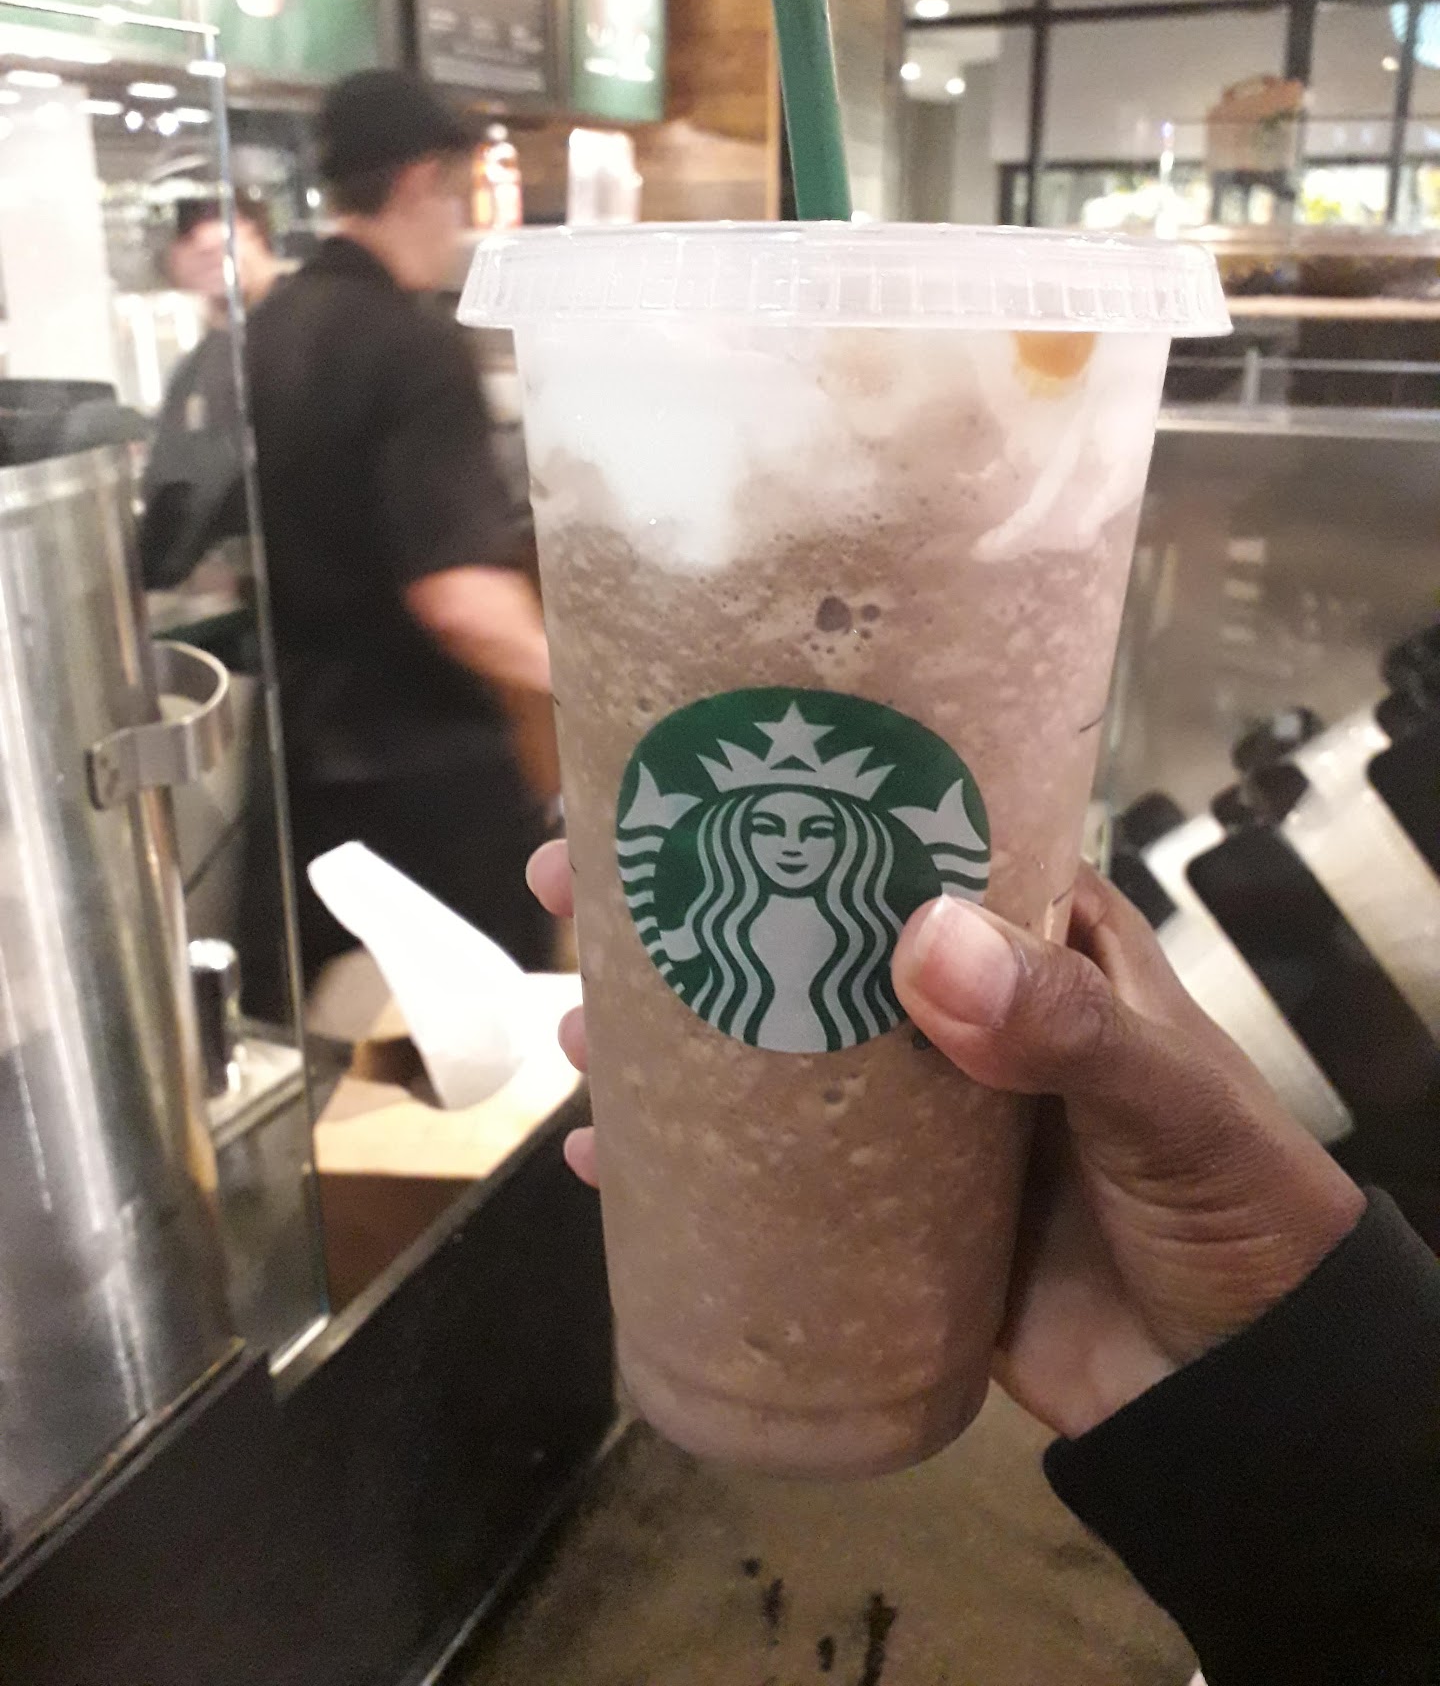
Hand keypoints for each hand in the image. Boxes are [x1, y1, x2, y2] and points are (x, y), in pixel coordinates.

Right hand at [526, 843, 1363, 1439]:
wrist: (1235, 1389)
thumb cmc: (1228, 1202)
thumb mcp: (1164, 1098)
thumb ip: (1065, 1027)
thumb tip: (921, 945)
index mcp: (1028, 940)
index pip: (896, 835)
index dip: (786, 801)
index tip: (676, 787)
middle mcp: (953, 1009)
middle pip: (798, 934)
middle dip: (685, 909)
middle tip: (568, 892)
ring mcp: (907, 1113)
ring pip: (763, 1046)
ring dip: (663, 1033)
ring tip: (572, 1026)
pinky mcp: (878, 1213)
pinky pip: (763, 1173)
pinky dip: (682, 1167)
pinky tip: (601, 1161)